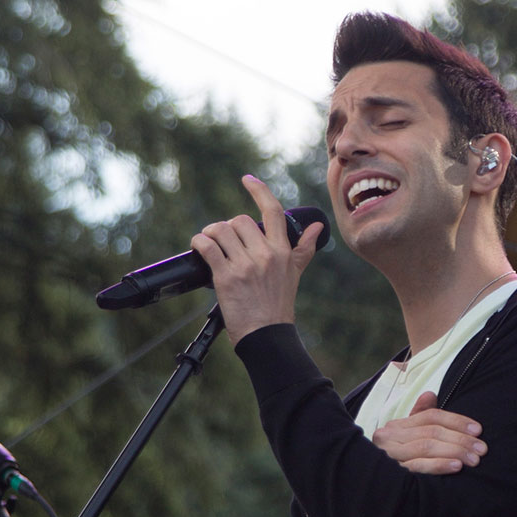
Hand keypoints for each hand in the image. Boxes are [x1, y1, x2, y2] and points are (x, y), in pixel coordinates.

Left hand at [191, 174, 324, 345]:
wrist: (267, 336)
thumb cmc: (278, 307)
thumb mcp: (295, 275)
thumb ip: (304, 249)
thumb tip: (317, 226)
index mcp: (283, 251)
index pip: (273, 211)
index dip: (259, 191)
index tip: (247, 180)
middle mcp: (266, 255)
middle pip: (240, 221)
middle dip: (228, 228)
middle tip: (224, 241)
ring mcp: (246, 265)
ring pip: (222, 230)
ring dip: (211, 233)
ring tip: (210, 244)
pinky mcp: (226, 277)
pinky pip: (208, 246)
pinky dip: (199, 242)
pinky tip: (198, 247)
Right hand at [372, 391, 487, 474]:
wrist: (373, 487)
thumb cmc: (399, 459)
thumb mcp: (409, 436)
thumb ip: (420, 415)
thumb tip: (430, 394)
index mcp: (396, 426)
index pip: (431, 416)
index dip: (456, 421)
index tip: (478, 430)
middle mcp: (389, 437)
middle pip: (431, 431)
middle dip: (460, 439)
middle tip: (481, 449)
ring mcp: (390, 455)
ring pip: (426, 447)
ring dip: (454, 451)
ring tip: (473, 459)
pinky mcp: (393, 473)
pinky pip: (418, 466)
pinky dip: (439, 465)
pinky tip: (456, 467)